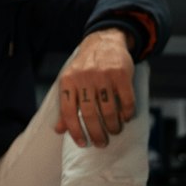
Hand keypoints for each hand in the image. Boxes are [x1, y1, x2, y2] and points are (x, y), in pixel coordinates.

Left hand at [54, 29, 135, 147]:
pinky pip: (126, 100)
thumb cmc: (84, 68)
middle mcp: (84, 78)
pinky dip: (127, 113)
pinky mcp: (121, 73)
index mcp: (68, 82)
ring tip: (114, 131)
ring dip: (113, 126)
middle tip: (101, 143)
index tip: (82, 143)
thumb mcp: (70, 82)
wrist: (104, 42)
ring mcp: (103, 75)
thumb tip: (59, 130)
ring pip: (109, 110)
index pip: (68, 112)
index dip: (75, 131)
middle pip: (89, 114)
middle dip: (96, 133)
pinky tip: (126, 118)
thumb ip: (65, 106)